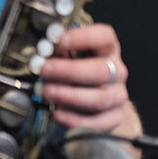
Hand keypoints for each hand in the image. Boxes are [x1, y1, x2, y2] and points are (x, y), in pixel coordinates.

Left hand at [36, 23, 141, 138]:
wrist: (92, 104)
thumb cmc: (77, 76)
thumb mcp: (68, 57)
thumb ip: (57, 52)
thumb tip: (40, 49)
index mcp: (107, 50)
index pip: (104, 37)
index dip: (83, 37)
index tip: (58, 40)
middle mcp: (116, 71)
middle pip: (100, 70)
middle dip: (69, 70)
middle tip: (45, 70)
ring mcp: (117, 95)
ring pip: (100, 97)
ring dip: (69, 95)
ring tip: (47, 93)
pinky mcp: (114, 117)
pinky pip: (98, 122)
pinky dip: (75, 119)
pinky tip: (58, 114)